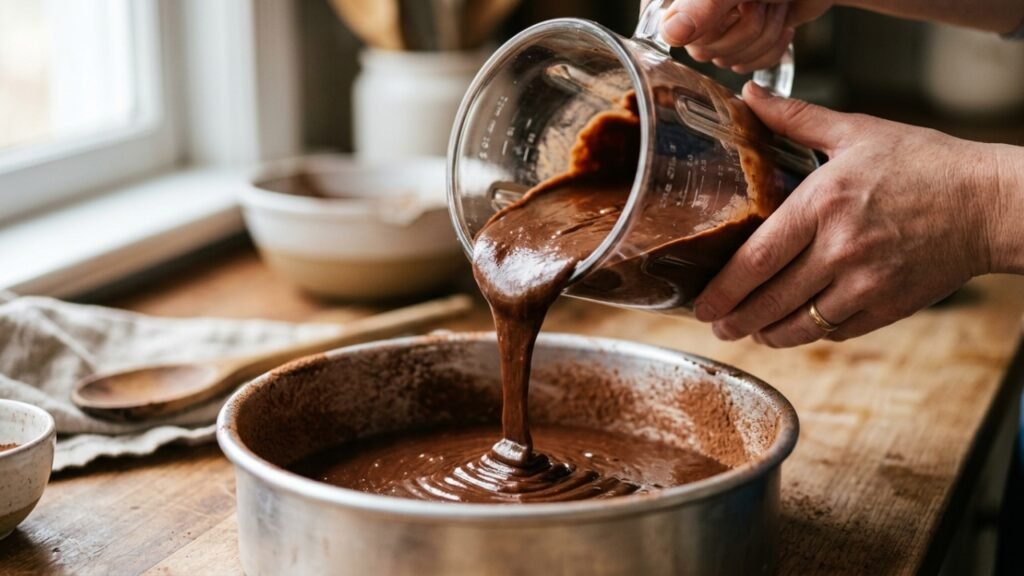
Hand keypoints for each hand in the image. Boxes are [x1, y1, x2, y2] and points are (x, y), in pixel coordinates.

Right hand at [656, 0, 831, 72]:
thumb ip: (701, 6)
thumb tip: (670, 34)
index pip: (675, 33)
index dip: (711, 26)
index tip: (737, 4)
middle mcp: (694, 8)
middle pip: (703, 51)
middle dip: (745, 30)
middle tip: (759, 2)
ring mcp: (719, 23)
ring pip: (727, 61)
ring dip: (762, 36)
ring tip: (773, 6)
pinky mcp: (743, 37)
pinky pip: (746, 65)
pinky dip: (771, 48)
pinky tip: (781, 23)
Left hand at [692, 81, 1002, 346]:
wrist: (990, 203)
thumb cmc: (924, 165)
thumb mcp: (857, 132)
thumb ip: (796, 119)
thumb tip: (748, 95)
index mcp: (824, 204)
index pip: (757, 258)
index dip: (723, 289)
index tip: (701, 304)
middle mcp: (840, 249)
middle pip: (770, 300)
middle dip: (735, 320)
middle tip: (715, 325)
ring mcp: (865, 283)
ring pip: (800, 326)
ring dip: (766, 335)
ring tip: (748, 332)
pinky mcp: (888, 307)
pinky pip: (836, 331)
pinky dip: (810, 334)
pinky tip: (794, 328)